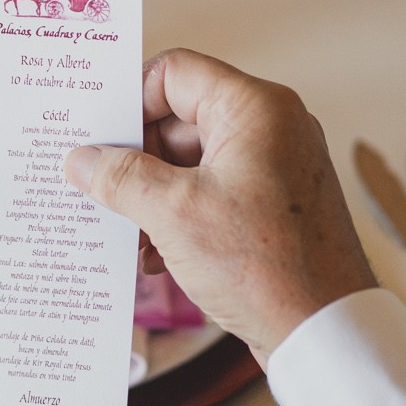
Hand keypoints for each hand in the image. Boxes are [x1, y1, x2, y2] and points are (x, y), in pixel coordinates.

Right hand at [64, 49, 377, 362]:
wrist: (323, 332)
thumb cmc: (264, 266)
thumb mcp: (173, 214)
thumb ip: (120, 177)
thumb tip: (81, 159)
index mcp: (255, 109)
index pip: (174, 73)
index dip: (129, 102)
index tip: (95, 138)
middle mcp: (272, 129)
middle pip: (179, 119)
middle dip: (136, 160)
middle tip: (100, 191)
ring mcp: (276, 169)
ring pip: (192, 162)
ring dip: (152, 196)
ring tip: (128, 234)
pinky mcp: (274, 208)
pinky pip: (213, 194)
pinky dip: (180, 217)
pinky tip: (155, 256)